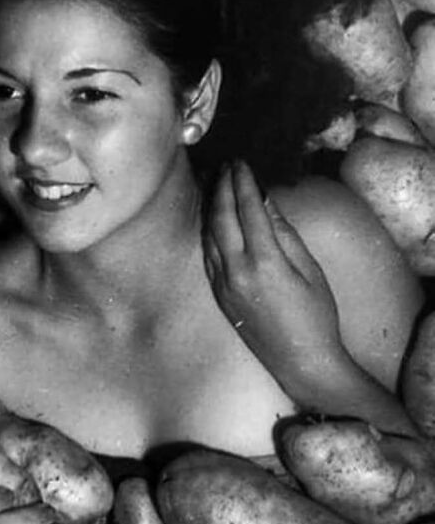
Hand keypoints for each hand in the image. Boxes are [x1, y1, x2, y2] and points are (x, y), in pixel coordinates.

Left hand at [202, 161, 343, 386]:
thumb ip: (284, 233)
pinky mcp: (218, 295)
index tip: (242, 162)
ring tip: (215, 183)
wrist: (300, 361)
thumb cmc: (316, 315)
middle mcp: (237, 271)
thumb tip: (266, 201)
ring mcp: (223, 284)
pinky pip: (207, 254)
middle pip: (221, 217)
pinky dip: (208, 230)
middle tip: (226, 165)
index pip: (248, 210)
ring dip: (211, 205)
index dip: (244, 183)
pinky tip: (212, 218)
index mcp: (264, 262)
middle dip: (222, 187)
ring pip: (208, 234)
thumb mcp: (309, 270)